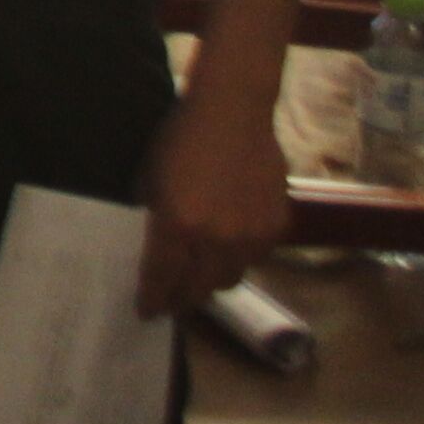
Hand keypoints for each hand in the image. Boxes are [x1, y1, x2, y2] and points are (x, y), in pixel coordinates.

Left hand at [141, 92, 290, 315]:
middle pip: (198, 288)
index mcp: (177, 226)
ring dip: (212, 280)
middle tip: (173, 300)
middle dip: (182, 298)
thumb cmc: (180, 138)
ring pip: (230, 277)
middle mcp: (215, 239)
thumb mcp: (150, 179)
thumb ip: (155, 219)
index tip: (147, 311)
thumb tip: (158, 249)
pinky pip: (254, 258)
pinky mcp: (276, 228)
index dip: (153, 298)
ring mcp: (250, 236)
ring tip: (200, 277)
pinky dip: (239, 258)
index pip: (162, 277)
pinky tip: (228, 249)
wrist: (233, 112)